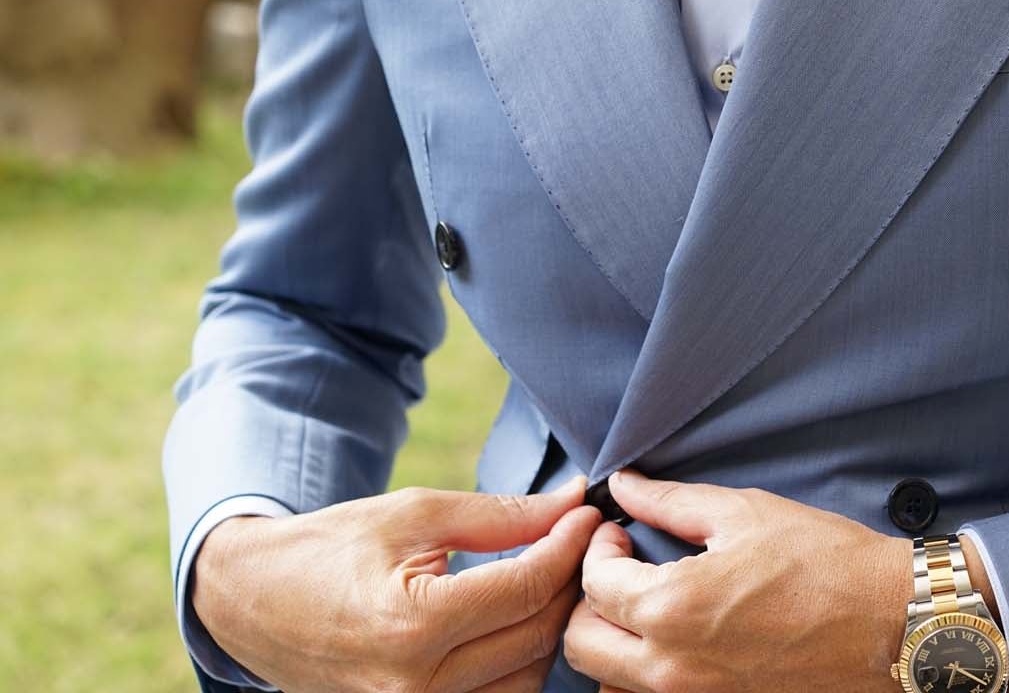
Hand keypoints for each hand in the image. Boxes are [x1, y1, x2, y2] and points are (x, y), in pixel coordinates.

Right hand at [191, 473, 602, 692]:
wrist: (252, 603)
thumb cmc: (330, 548)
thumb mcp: (413, 514)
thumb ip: (501, 515)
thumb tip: (570, 503)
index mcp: (413, 624)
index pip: (528, 587)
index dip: (570, 544)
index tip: (588, 512)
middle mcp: (417, 686)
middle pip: (537, 634)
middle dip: (570, 581)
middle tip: (579, 539)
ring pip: (529, 676)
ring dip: (551, 625)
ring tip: (551, 576)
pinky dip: (521, 661)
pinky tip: (521, 620)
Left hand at [565, 467, 916, 692]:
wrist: (888, 620)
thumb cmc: (825, 562)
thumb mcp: (743, 513)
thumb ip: (670, 502)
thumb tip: (624, 487)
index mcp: (672, 607)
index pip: (594, 582)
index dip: (600, 546)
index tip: (622, 532)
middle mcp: (672, 666)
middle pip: (582, 644)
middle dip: (588, 600)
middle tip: (621, 568)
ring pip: (609, 682)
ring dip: (611, 642)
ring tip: (643, 605)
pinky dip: (645, 672)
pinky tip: (676, 637)